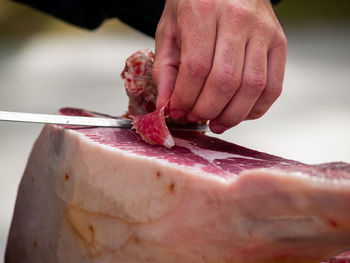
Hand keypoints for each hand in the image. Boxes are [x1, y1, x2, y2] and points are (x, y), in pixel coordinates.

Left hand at [152, 0, 286, 132]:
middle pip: (225, 81)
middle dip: (207, 109)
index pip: (196, 68)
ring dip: (232, 115)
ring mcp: (263, 31)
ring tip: (217, 122)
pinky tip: (240, 113)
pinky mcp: (279, 42)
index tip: (177, 110)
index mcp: (203, 12)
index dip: (185, 98)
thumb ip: (164, 69)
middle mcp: (237, 20)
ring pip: (252, 87)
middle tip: (195, 117)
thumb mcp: (169, 29)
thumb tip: (166, 104)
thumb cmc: (195, 2)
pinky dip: (257, 108)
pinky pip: (273, 85)